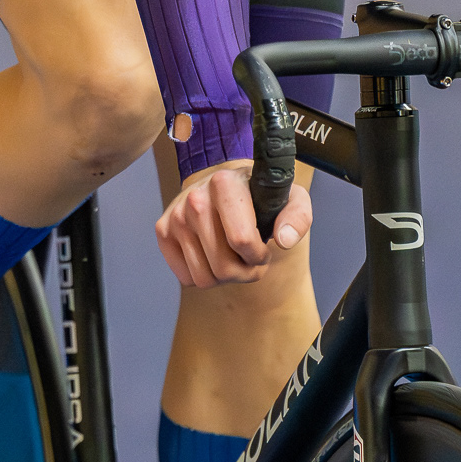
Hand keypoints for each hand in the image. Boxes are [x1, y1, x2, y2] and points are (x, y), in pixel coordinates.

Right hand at [155, 159, 312, 287]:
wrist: (228, 188)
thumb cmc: (261, 198)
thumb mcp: (290, 200)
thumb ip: (297, 218)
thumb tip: (284, 240)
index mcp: (224, 183)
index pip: (241, 240)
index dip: (258, 256)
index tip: (263, 248)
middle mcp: (195, 197)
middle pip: (222, 267)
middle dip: (244, 272)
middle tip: (251, 258)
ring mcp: (176, 215)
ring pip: (203, 278)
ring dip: (224, 277)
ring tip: (233, 256)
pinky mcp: (163, 231)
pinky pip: (185, 278)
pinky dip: (203, 274)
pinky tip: (213, 254)